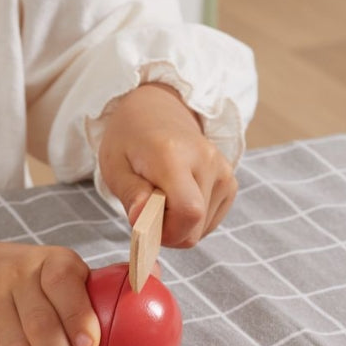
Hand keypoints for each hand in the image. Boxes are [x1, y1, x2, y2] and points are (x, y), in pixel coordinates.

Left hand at [98, 83, 236, 246]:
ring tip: (163, 199)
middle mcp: (207, 161)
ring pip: (203, 228)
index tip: (146, 223)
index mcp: (174, 155)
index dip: (168, 231)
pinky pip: (211, 221)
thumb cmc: (130, 141)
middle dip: (169, 230)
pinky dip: (192, 220)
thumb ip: (130, 194)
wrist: (156, 113)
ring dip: (180, 225)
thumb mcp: (115, 166)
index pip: (188, 212)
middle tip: (148, 210)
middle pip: (195, 225)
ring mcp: (224, 171)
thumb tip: (143, 221)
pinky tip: (178, 198)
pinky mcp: (230, 182)